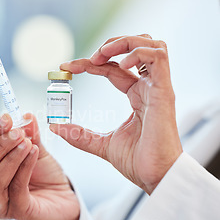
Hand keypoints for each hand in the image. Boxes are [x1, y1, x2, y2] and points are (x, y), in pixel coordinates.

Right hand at [0, 113, 78, 219]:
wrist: (64, 197)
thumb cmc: (44, 175)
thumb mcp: (35, 148)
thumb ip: (29, 134)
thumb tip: (26, 116)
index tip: (6, 119)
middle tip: (16, 132)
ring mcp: (0, 203)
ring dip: (10, 158)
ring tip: (27, 143)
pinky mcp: (18, 211)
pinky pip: (16, 189)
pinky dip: (24, 168)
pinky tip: (33, 153)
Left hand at [52, 34, 182, 193]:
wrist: (155, 177)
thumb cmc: (137, 161)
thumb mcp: (100, 144)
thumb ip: (79, 134)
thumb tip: (55, 127)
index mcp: (136, 95)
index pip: (112, 68)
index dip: (89, 63)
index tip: (65, 67)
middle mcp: (148, 87)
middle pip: (134, 47)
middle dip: (110, 45)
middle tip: (87, 59)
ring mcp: (157, 87)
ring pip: (150, 45)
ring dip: (124, 43)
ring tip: (101, 56)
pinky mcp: (164, 91)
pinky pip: (158, 58)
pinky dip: (137, 54)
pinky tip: (119, 65)